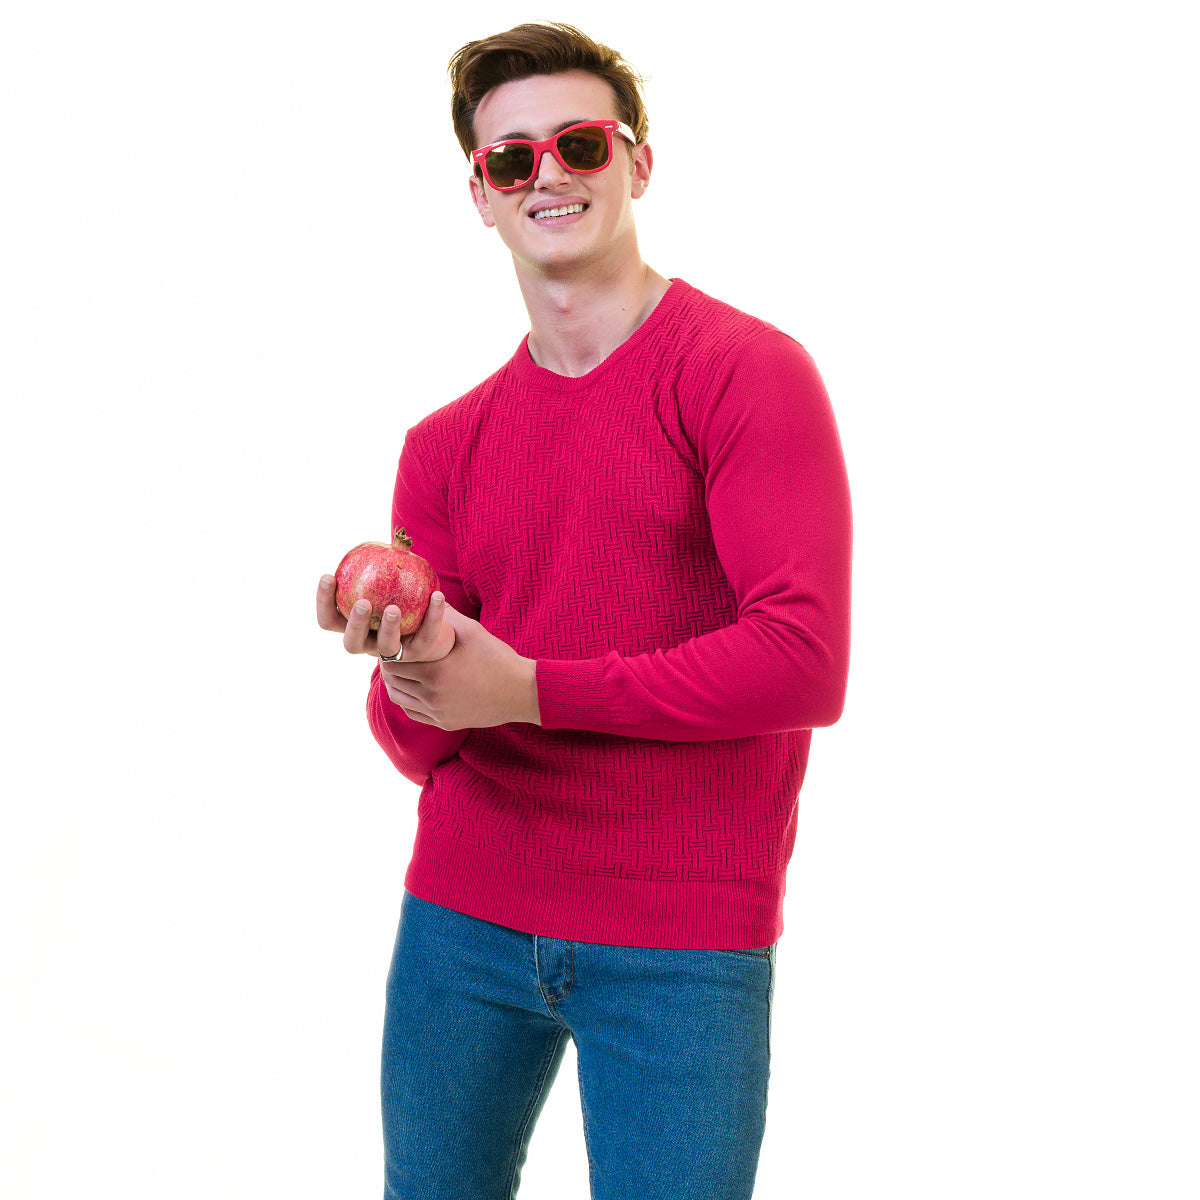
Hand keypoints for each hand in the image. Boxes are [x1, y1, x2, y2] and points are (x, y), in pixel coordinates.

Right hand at [316, 575, 454, 662]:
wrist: (428, 625)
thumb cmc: (399, 595)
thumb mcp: (386, 581)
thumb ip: (382, 564)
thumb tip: (394, 536)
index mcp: (353, 627)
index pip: (328, 620)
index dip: (323, 601)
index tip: (328, 576)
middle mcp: (368, 644)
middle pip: (352, 642)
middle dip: (355, 623)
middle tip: (363, 603)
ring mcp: (393, 652)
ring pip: (386, 647)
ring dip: (389, 628)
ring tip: (394, 608)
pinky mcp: (419, 652)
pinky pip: (426, 635)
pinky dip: (433, 615)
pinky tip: (437, 594)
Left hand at [377, 603, 540, 730]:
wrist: (521, 692)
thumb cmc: (498, 658)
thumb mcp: (473, 631)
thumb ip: (445, 616)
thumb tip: (426, 597)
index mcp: (436, 672)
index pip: (394, 660)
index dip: (389, 648)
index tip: (392, 638)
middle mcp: (432, 696)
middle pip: (393, 680)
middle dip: (389, 665)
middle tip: (391, 651)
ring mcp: (437, 713)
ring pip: (399, 698)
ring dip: (395, 682)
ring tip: (399, 668)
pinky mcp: (444, 723)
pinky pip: (413, 712)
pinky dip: (407, 699)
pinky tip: (413, 686)